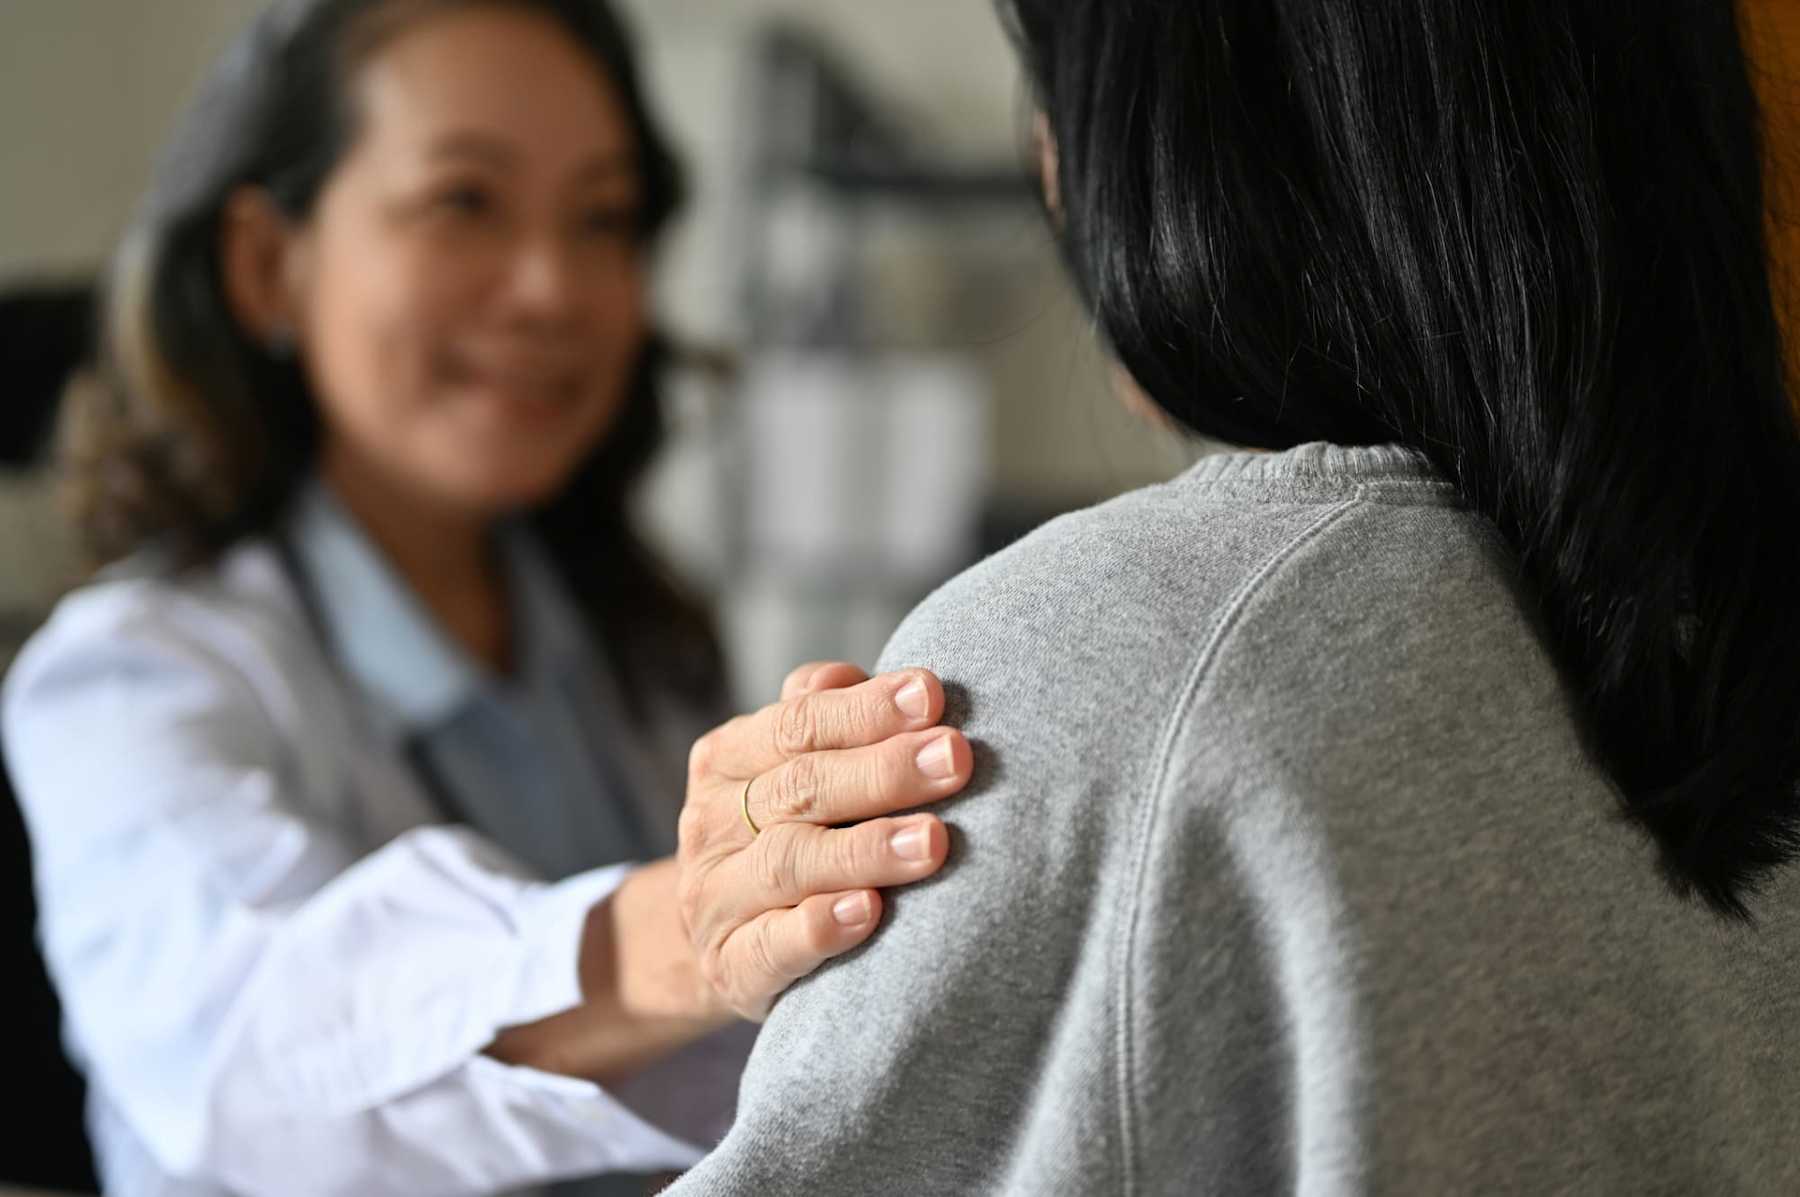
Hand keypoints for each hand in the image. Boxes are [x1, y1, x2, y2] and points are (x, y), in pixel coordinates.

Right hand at [677, 662, 970, 1020]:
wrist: (719, 943)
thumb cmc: (786, 834)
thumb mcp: (789, 768)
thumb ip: (828, 720)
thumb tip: (883, 681)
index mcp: (727, 759)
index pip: (796, 724)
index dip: (865, 709)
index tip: (930, 695)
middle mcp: (712, 824)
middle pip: (800, 788)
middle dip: (884, 771)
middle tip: (955, 757)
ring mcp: (716, 898)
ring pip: (789, 865)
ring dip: (866, 849)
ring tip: (932, 839)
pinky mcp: (732, 967)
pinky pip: (772, 947)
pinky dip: (821, 928)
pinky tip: (869, 911)